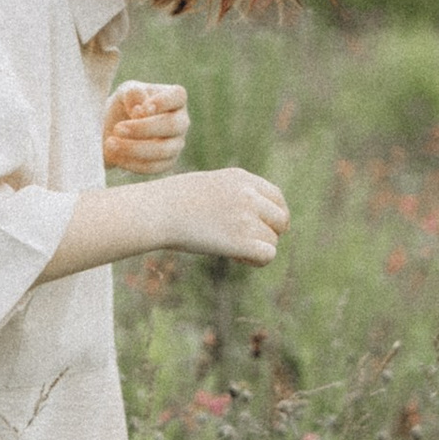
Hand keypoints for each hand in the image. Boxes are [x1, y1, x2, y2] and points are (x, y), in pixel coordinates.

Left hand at [103, 79, 190, 175]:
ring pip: (163, 150)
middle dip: (143, 128)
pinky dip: (132, 162)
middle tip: (118, 128)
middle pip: (172, 125)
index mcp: (175, 98)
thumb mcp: (125, 92)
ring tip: (111, 144)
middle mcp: (181, 121)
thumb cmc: (126, 104)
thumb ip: (133, 94)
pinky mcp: (167, 162)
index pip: (178, 96)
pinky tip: (114, 156)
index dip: (162, 102)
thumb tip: (139, 109)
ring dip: (134, 148)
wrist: (117, 130)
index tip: (142, 108)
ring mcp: (176, 143)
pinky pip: (153, 167)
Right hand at [165, 167, 289, 264]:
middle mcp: (249, 195)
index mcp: (242, 178)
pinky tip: (237, 258)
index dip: (272, 215)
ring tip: (234, 250)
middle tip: (247, 241)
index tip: (261, 227)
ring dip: (257, 248)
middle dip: (269, 233)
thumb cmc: (173, 201)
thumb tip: (248, 218)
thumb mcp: (209, 186)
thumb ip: (233, 195)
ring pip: (273, 240)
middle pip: (281, 219)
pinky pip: (268, 255)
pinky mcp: (241, 240)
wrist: (157, 211)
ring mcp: (246, 217)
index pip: (277, 197)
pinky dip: (256, 261)